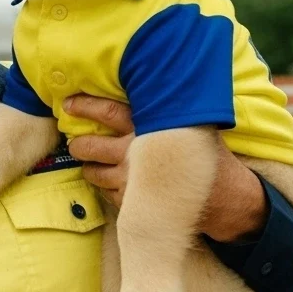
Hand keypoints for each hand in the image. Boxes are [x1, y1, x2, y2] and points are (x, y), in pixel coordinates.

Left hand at [63, 95, 266, 241]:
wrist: (225, 196)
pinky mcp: (134, 204)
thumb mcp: (187, 123)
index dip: (85, 106)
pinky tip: (111, 181)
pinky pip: (106, 194)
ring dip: (87, 167)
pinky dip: (105, 187)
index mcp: (150, 128)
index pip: (108, 112)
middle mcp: (137, 154)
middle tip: (73, 141)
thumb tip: (139, 87)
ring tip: (89, 162)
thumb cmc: (204, 153)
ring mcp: (133, 181)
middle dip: (77, 144)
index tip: (68, 103)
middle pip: (91, 146)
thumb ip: (162, 110)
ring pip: (93, 173)